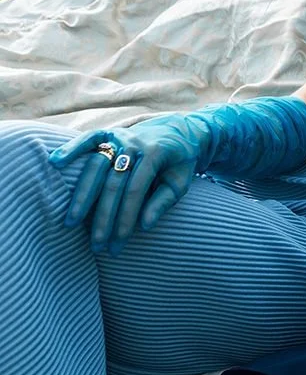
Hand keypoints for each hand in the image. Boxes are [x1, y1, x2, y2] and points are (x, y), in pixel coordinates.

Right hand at [48, 116, 204, 254]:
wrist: (180, 130)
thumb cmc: (179, 162)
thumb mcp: (181, 181)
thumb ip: (164, 201)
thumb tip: (145, 225)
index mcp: (155, 155)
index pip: (135, 190)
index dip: (125, 217)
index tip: (117, 242)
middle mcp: (135, 143)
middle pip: (113, 183)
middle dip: (103, 216)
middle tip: (96, 244)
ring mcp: (120, 136)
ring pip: (95, 166)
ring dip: (82, 195)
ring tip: (71, 222)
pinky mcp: (109, 132)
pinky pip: (88, 139)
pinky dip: (72, 149)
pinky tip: (55, 162)